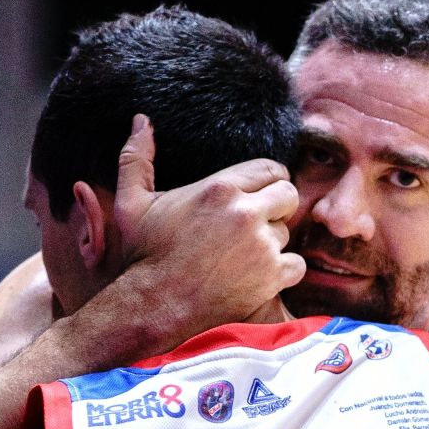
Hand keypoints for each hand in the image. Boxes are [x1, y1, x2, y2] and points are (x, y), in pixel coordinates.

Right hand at [104, 115, 305, 352]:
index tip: (258, 196)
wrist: (153, 308)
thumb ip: (137, 158)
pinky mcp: (270, 277)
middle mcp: (246, 212)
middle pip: (288, 195)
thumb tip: (141, 120)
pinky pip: (297, 265)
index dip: (268, 182)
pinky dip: (283, 272)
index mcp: (220, 187)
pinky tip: (261, 277)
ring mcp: (261, 246)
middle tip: (256, 225)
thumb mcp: (131, 203)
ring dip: (274, 243)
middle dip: (276, 208)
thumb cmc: (143, 256)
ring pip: (288, 233)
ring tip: (248, 255)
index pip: (270, 169)